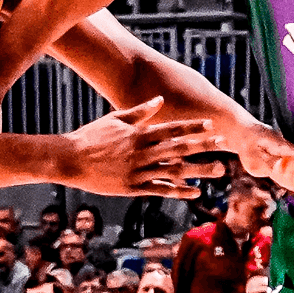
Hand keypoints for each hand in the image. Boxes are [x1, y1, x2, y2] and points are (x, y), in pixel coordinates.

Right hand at [59, 97, 226, 196]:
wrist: (70, 159)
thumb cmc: (92, 136)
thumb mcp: (115, 119)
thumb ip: (140, 112)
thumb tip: (160, 100)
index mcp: (139, 134)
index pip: (172, 129)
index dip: (193, 127)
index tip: (211, 126)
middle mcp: (142, 153)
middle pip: (178, 149)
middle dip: (202, 146)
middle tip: (223, 145)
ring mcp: (138, 172)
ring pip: (174, 171)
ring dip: (198, 170)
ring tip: (219, 170)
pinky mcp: (132, 188)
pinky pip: (160, 190)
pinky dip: (179, 191)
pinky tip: (196, 192)